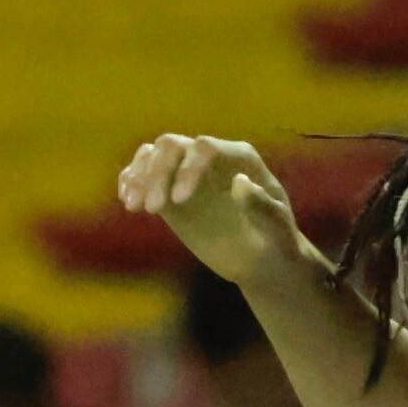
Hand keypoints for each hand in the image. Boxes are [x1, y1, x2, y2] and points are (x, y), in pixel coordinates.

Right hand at [120, 133, 308, 283]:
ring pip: (153, 155)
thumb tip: (239, 183)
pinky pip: (144, 173)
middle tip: (154, 209)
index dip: (188, 169)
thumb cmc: (278, 241)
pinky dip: (132, 181)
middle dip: (158, 173)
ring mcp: (187, 171)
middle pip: (172, 146)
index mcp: (240, 158)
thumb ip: (263, 206)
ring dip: (140, 176)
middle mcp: (210, 157)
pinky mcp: (170, 189)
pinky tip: (128, 202)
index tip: (179, 201)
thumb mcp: (279, 229)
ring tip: (136, 206)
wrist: (263, 260)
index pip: (205, 148)